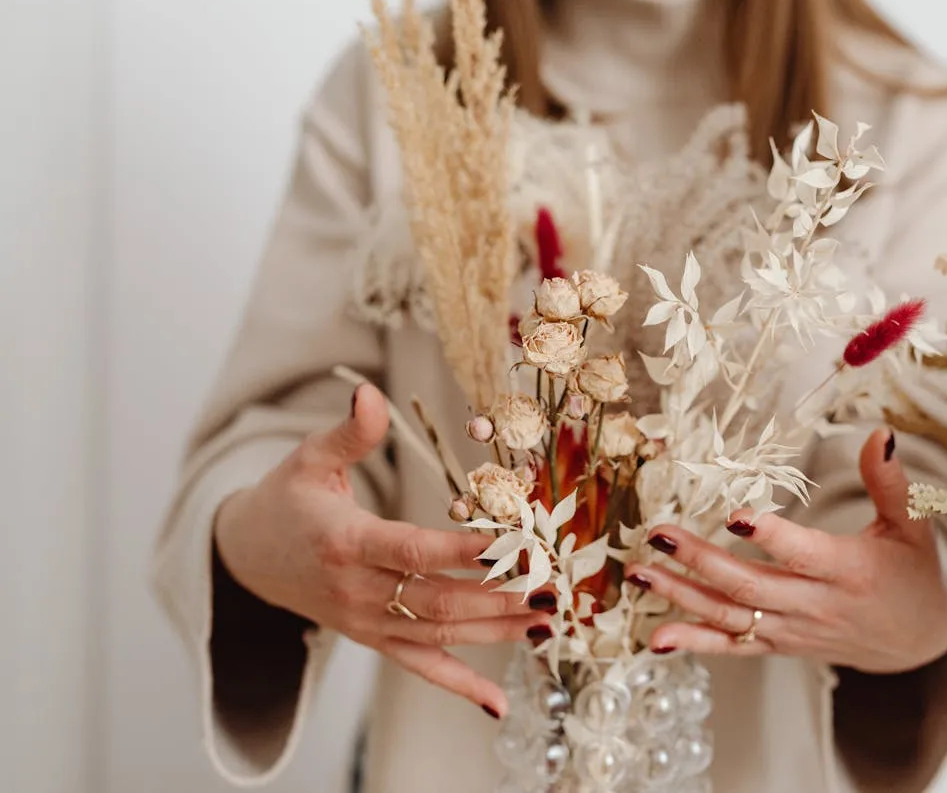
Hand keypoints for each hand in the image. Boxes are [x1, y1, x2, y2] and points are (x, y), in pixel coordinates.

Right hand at [214, 384, 552, 717]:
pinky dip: (460, 686)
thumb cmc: (288, 501)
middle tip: (547, 583)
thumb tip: (369, 393)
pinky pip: (420, 666)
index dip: (463, 552)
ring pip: (439, 633)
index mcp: (344, 542)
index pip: (412, 551)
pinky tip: (497, 703)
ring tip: (546, 618)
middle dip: (498, 593)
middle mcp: (356, 591)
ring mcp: (366, 622)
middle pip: (436, 599)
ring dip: (496, 629)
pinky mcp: (373, 639)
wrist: (248, 557)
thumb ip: (349, 432)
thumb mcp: (309, 459)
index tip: (512, 546)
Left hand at [625, 429, 946, 673]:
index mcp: (848, 570)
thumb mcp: (913, 525)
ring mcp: (794, 630)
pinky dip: (695, 643)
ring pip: (732, 617)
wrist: (919, 640)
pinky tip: (655, 637)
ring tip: (640, 573)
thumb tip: (879, 434)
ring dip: (682, 597)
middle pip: (750, 586)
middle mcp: (815, 605)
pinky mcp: (782, 644)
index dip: (770, 536)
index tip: (733, 515)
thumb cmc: (913, 573)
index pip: (803, 554)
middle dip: (700, 561)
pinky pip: (734, 647)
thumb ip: (890, 481)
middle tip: (659, 534)